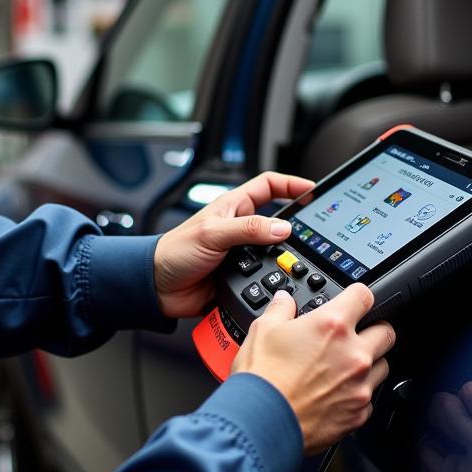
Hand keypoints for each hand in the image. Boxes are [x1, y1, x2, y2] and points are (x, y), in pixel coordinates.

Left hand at [153, 171, 312, 317]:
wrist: (157, 288)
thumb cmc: (173, 252)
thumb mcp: (212, 234)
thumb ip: (248, 229)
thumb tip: (282, 227)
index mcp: (233, 207)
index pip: (269, 186)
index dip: (291, 184)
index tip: (313, 190)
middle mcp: (240, 228)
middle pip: (279, 219)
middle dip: (296, 224)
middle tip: (314, 231)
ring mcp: (242, 253)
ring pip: (275, 251)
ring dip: (285, 256)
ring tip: (297, 259)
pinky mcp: (241, 276)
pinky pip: (266, 276)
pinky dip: (274, 279)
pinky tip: (278, 282)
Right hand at [231, 286, 395, 454]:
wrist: (260, 424)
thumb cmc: (262, 379)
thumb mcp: (263, 330)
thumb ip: (280, 309)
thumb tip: (284, 300)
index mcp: (332, 326)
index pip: (365, 296)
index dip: (357, 296)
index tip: (352, 302)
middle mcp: (354, 354)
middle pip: (386, 331)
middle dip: (372, 330)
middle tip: (354, 336)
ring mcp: (359, 386)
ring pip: (383, 365)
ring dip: (369, 363)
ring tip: (345, 367)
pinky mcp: (358, 414)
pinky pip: (369, 398)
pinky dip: (358, 394)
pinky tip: (337, 394)